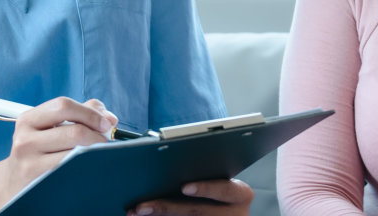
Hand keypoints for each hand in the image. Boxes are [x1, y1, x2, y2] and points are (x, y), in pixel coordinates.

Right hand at [0, 97, 117, 203]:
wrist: (15, 182)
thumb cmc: (40, 151)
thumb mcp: (50, 128)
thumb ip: (79, 115)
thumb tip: (109, 117)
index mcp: (28, 119)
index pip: (64, 106)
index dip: (90, 113)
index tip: (106, 123)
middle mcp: (25, 138)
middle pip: (74, 131)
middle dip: (97, 135)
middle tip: (107, 141)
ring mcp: (29, 160)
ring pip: (75, 152)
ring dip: (94, 151)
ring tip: (98, 153)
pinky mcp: (36, 177)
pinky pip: (69, 168)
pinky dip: (84, 165)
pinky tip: (86, 165)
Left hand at [127, 179, 253, 215]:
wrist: (231, 214)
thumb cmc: (223, 193)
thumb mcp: (223, 184)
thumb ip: (205, 175)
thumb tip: (166, 165)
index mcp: (241, 194)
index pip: (225, 189)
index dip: (205, 188)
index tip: (184, 187)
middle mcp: (236, 214)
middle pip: (197, 211)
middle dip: (166, 208)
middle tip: (142, 206)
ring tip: (136, 212)